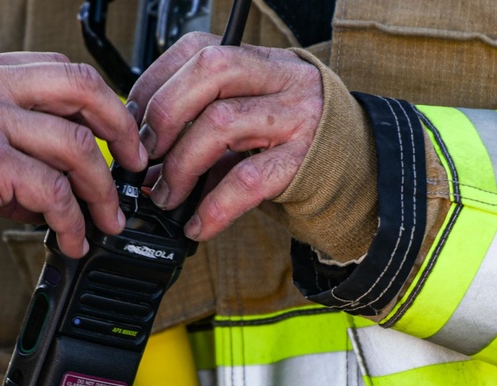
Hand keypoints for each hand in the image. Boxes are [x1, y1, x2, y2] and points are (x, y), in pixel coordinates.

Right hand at [0, 51, 147, 256]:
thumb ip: (8, 144)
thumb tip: (58, 186)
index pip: (60, 71)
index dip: (99, 102)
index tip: (117, 133)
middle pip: (80, 88)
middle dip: (120, 128)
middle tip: (134, 164)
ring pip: (74, 146)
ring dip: (100, 190)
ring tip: (106, 220)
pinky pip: (51, 191)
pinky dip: (70, 221)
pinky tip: (71, 240)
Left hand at [127, 32, 322, 240]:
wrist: (361, 167)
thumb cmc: (294, 141)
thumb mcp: (250, 118)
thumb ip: (203, 127)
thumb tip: (146, 164)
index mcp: (260, 60)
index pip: (198, 50)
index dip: (156, 85)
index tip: (134, 122)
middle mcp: (280, 78)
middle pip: (210, 72)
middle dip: (165, 116)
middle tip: (146, 156)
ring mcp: (295, 117)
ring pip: (222, 122)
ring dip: (181, 165)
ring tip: (166, 196)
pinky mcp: (303, 161)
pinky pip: (249, 180)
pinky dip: (215, 206)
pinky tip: (199, 223)